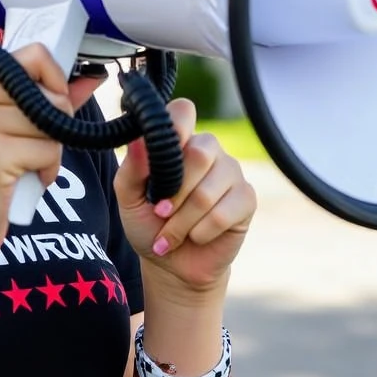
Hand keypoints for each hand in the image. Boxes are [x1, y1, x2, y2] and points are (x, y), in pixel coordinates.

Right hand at [0, 44, 100, 264]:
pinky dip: (47, 170)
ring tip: (23, 165)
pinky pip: (49, 151)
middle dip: (54, 125)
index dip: (55, 82)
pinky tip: (24, 180)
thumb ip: (48, 97)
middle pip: (51, 93)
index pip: (36, 54)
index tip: (50, 106)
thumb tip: (91, 76)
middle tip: (29, 147)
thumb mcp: (8, 127)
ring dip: (50, 151)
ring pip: (54, 123)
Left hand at [113, 99, 256, 295]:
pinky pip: (224, 212)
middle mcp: (208, 150)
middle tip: (160, 212)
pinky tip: (196, 237)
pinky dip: (202, 231)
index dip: (174, 127)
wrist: (172, 264)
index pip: (183, 111)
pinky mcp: (246, 198)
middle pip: (197, 152)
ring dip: (182, 221)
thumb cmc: (148, 224)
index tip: (159, 155)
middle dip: (174, 192)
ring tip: (171, 234)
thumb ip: (131, 169)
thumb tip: (139, 140)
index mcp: (178, 141)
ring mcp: (231, 172)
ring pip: (208, 190)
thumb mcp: (129, 199)